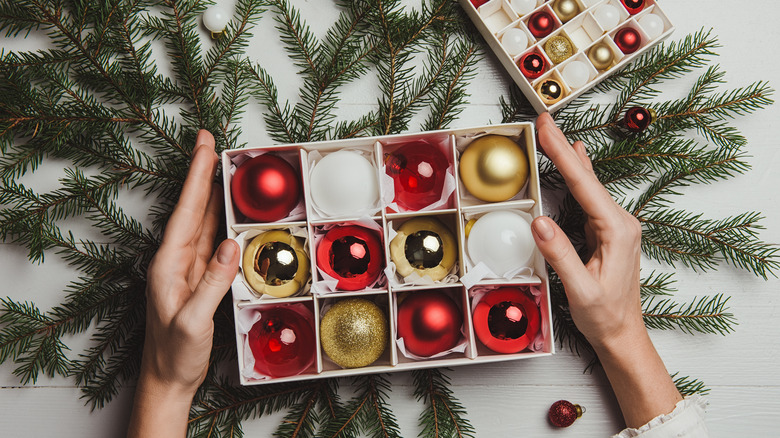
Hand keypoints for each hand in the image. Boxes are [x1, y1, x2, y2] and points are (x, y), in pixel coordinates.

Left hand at [128, 130, 239, 436]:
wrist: (167, 378)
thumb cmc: (173, 354)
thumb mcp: (193, 320)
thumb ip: (213, 282)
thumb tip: (232, 244)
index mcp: (168, 264)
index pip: (187, 212)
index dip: (197, 178)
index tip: (205, 148)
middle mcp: (175, 260)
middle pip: (193, 208)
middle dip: (202, 173)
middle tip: (211, 142)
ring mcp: (187, 268)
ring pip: (203, 221)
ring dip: (212, 192)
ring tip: (223, 166)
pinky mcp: (198, 278)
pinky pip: (212, 241)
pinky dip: (220, 219)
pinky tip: (228, 210)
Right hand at [531, 113, 644, 349]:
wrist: (623, 334)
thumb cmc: (605, 316)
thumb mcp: (581, 289)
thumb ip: (560, 254)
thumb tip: (539, 220)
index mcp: (617, 231)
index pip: (584, 185)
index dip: (562, 155)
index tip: (548, 130)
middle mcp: (621, 223)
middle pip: (587, 178)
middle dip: (563, 147)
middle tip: (545, 120)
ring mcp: (615, 226)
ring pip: (588, 185)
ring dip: (569, 159)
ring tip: (554, 134)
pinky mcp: (608, 232)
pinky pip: (590, 197)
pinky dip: (579, 176)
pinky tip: (578, 160)